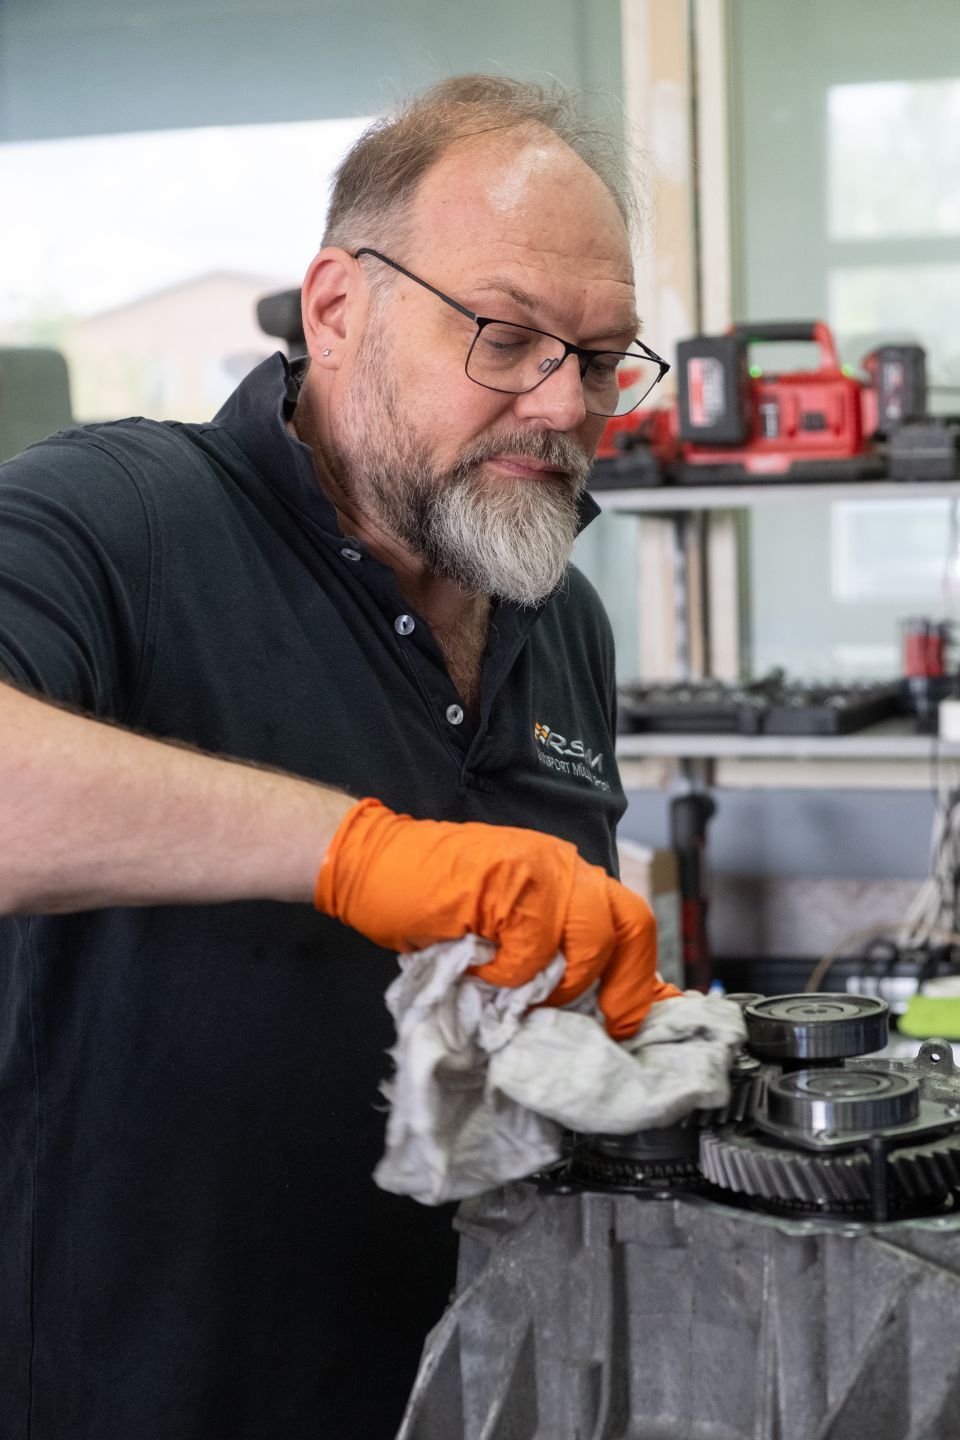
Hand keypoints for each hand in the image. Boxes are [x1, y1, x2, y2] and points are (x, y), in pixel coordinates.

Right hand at [314, 799, 675, 1036]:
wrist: (372, 862)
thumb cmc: (430, 899)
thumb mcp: (506, 924)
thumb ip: (548, 948)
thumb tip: (589, 1005)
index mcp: (566, 875)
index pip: (630, 919)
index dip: (637, 976)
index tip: (628, 1021)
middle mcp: (563, 865)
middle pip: (629, 922)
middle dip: (623, 983)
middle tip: (603, 1024)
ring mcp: (540, 868)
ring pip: (588, 937)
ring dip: (557, 980)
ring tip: (519, 991)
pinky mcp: (510, 878)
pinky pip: (532, 947)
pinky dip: (507, 972)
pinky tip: (479, 966)